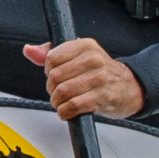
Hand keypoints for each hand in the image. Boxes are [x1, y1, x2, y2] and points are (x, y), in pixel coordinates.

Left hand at [25, 38, 144, 119]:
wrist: (129, 87)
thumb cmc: (101, 71)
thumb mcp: (78, 55)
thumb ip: (51, 52)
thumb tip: (29, 50)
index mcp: (86, 45)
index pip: (52, 58)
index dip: (48, 70)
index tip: (55, 75)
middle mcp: (94, 60)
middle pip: (55, 76)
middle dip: (52, 88)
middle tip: (58, 91)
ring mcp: (99, 79)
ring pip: (62, 92)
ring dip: (57, 102)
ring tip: (61, 102)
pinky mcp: (101, 97)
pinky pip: (73, 106)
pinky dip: (65, 112)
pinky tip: (67, 111)